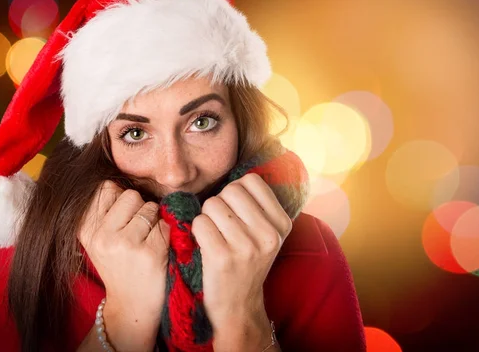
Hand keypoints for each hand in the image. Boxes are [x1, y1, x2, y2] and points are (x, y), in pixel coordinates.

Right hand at [78, 181, 169, 351]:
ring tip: (147, 242)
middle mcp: (103, 235)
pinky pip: (166, 225)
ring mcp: (125, 244)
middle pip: (130, 195)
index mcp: (87, 230)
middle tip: (137, 233)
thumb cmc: (120, 268)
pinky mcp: (149, 253)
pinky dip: (167, 235)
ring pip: (150, 208)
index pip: (105, 188)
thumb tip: (114, 182)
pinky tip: (158, 252)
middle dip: (139, 209)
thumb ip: (105, 211)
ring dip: (154, 222)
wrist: (132, 307)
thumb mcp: (100, 240)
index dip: (120, 199)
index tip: (123, 218)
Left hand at [191, 173, 291, 346]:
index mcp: (282, 223)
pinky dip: (196, 231)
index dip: (236, 191)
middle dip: (219, 203)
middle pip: (230, 190)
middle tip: (222, 226)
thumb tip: (241, 172)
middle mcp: (269, 234)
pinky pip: (199, 223)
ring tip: (215, 236)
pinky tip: (205, 246)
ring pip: (212, 204)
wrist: (238, 306)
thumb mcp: (266, 234)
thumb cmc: (246, 262)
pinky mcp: (222, 258)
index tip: (236, 211)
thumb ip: (258, 204)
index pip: (251, 181)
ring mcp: (247, 247)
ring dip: (206, 217)